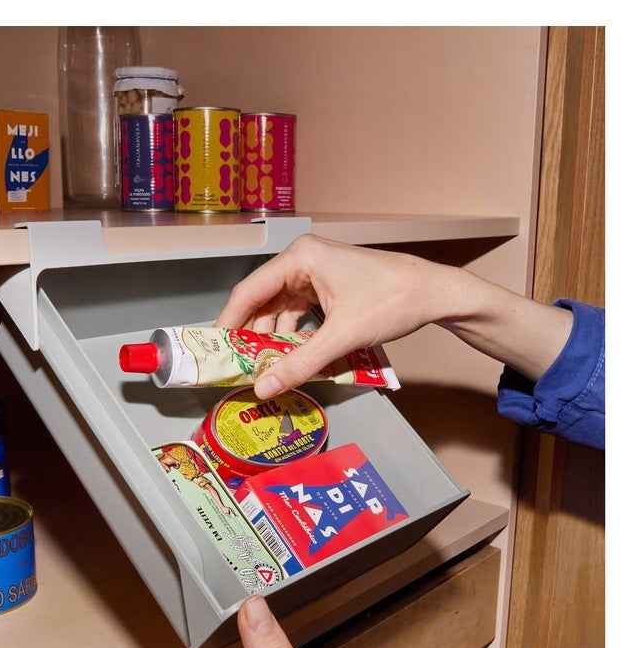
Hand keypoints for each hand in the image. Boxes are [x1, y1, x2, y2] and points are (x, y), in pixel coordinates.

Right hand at [216, 234, 464, 398]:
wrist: (434, 293)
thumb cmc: (390, 302)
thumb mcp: (341, 337)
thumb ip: (299, 364)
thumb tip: (263, 389)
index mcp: (300, 258)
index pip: (249, 291)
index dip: (228, 323)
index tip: (214, 350)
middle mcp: (303, 259)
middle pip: (263, 300)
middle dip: (252, 334)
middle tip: (237, 365)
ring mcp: (316, 272)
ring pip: (281, 308)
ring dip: (274, 337)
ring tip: (264, 366)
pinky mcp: (329, 286)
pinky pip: (300, 311)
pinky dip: (294, 333)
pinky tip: (293, 356)